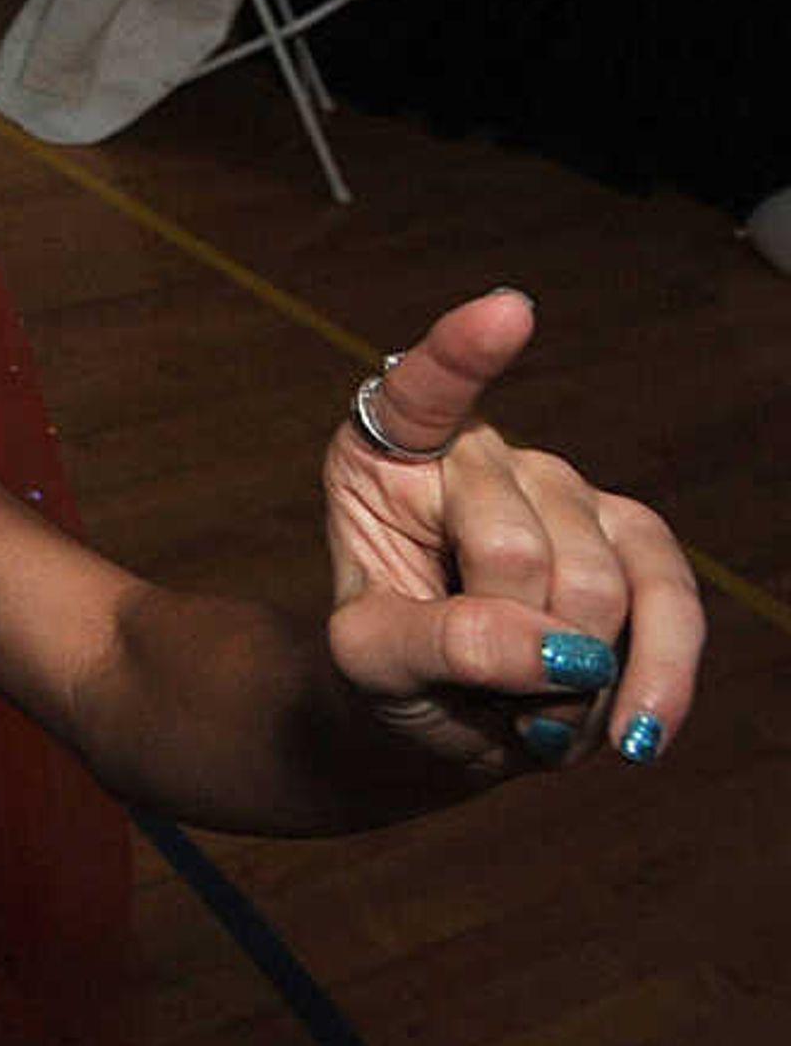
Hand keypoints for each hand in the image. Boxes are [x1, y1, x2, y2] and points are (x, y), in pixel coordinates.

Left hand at [321, 291, 702, 774]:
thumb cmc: (386, 671)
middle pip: (518, 548)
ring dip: (567, 680)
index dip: (464, 356)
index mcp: (388, 458)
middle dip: (506, 644)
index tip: (508, 312)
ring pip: (599, 585)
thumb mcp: (371, 663)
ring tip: (521, 703)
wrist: (440, 718)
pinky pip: (673, 605)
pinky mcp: (638, 541)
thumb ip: (441, 645)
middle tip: (472, 687)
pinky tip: (634, 734)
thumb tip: (561, 650)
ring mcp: (569, 491)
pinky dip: (656, 680)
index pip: (422, 395)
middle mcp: (484, 456)